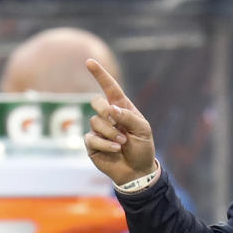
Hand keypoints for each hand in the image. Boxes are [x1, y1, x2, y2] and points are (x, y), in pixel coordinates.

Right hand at [83, 58, 156, 185]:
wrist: (137, 170)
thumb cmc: (142, 148)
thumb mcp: (143, 130)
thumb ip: (128, 117)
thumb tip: (111, 109)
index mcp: (122, 108)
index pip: (109, 88)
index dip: (100, 74)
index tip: (89, 62)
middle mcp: (108, 116)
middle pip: (96, 102)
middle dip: (106, 111)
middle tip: (118, 124)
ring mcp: (98, 129)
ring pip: (95, 121)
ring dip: (111, 133)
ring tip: (122, 143)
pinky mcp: (91, 143)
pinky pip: (91, 137)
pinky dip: (105, 144)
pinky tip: (115, 150)